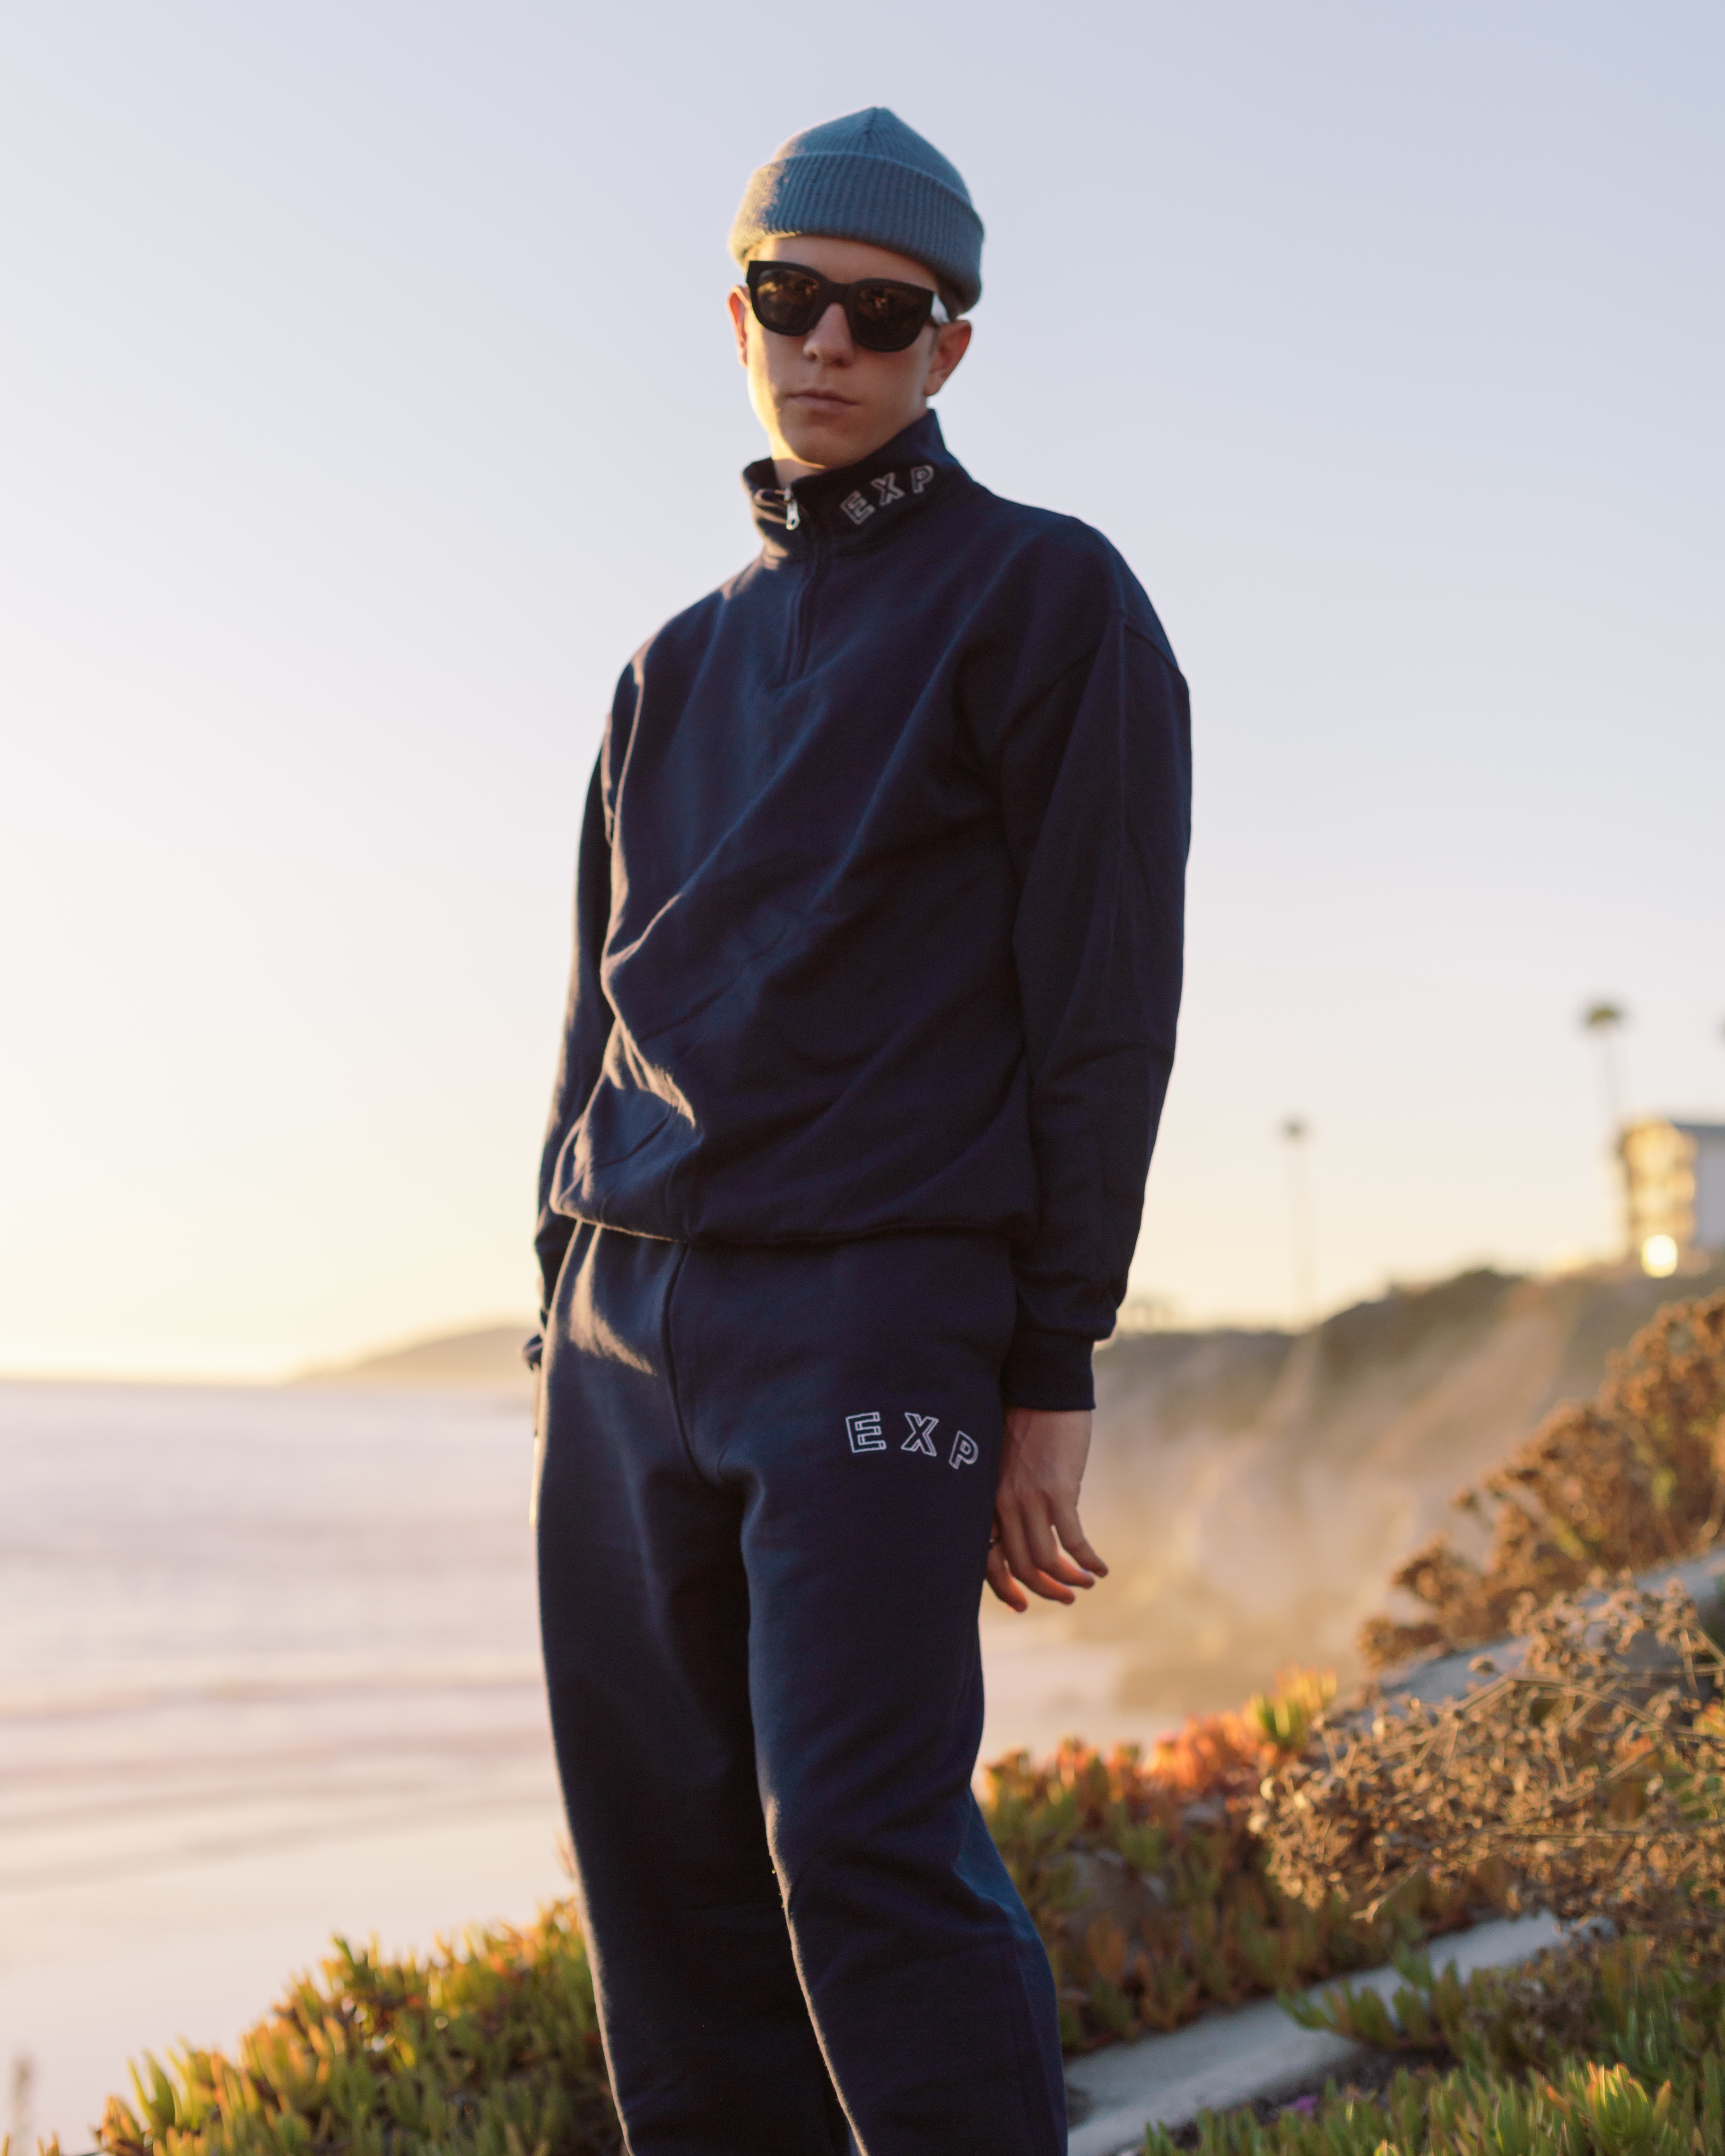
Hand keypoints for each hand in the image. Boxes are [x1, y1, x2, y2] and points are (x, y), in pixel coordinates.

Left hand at [985, 1406, 1107, 1612]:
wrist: (1042, 1388)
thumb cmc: (1024, 1423)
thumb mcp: (1002, 1463)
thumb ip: (1004, 1495)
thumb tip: (1018, 1529)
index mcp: (986, 1498)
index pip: (986, 1558)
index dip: (1004, 1588)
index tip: (1022, 1604)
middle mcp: (1003, 1503)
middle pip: (1020, 1566)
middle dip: (1045, 1591)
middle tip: (1066, 1598)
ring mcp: (1029, 1498)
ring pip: (1045, 1560)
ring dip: (1069, 1580)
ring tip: (1085, 1583)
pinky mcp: (1058, 1490)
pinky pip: (1073, 1541)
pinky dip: (1087, 1561)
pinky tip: (1100, 1567)